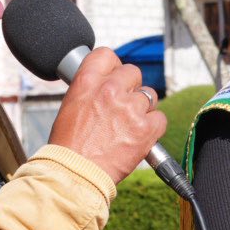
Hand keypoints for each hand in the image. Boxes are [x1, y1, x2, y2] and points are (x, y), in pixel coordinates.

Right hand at [48, 47, 166, 183]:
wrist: (75, 174)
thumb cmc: (68, 147)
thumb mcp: (70, 107)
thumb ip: (90, 91)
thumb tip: (105, 85)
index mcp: (87, 82)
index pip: (107, 55)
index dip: (112, 67)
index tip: (113, 77)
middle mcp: (110, 90)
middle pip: (133, 73)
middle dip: (130, 88)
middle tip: (122, 107)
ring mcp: (130, 108)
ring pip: (149, 96)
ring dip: (142, 109)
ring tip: (129, 126)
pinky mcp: (146, 128)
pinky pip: (160, 119)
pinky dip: (153, 128)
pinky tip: (139, 137)